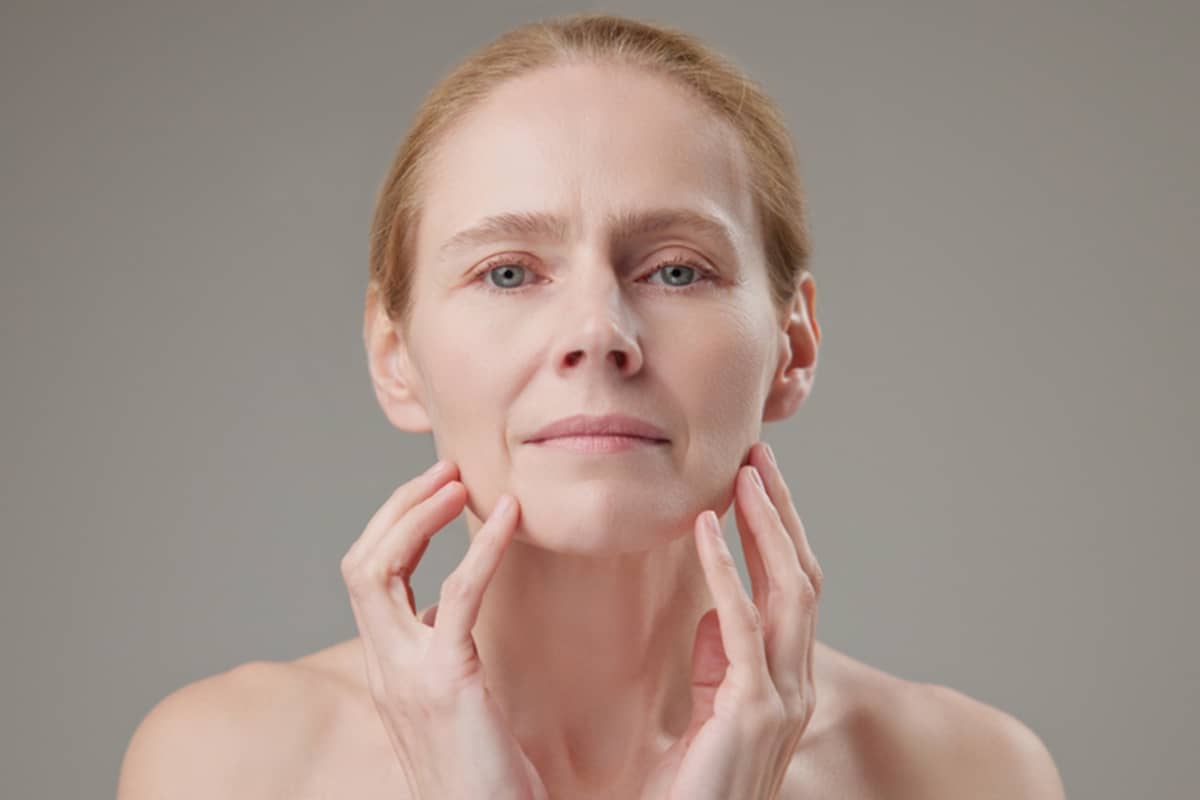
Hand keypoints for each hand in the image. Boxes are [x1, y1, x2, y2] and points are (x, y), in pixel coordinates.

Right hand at [339, 460, 547, 799]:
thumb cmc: (484, 777)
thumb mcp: (452, 703)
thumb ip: (442, 657)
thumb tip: (450, 616)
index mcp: (388, 667)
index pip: (368, 579)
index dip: (395, 527)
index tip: (436, 494)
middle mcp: (385, 666)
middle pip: (360, 563)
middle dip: (397, 508)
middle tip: (445, 472)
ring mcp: (408, 673)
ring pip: (379, 569)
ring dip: (417, 514)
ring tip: (458, 481)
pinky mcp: (445, 681)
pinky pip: (455, 595)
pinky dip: (481, 547)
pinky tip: (510, 517)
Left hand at [641, 442, 823, 799]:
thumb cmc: (689, 787)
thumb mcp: (705, 709)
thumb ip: (716, 663)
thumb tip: (712, 612)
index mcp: (783, 678)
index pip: (790, 586)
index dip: (776, 530)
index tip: (754, 480)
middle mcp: (795, 683)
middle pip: (800, 575)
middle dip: (781, 512)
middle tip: (758, 454)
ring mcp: (782, 697)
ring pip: (789, 590)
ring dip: (767, 526)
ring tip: (745, 474)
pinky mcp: (753, 711)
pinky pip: (743, 627)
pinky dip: (727, 572)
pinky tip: (705, 532)